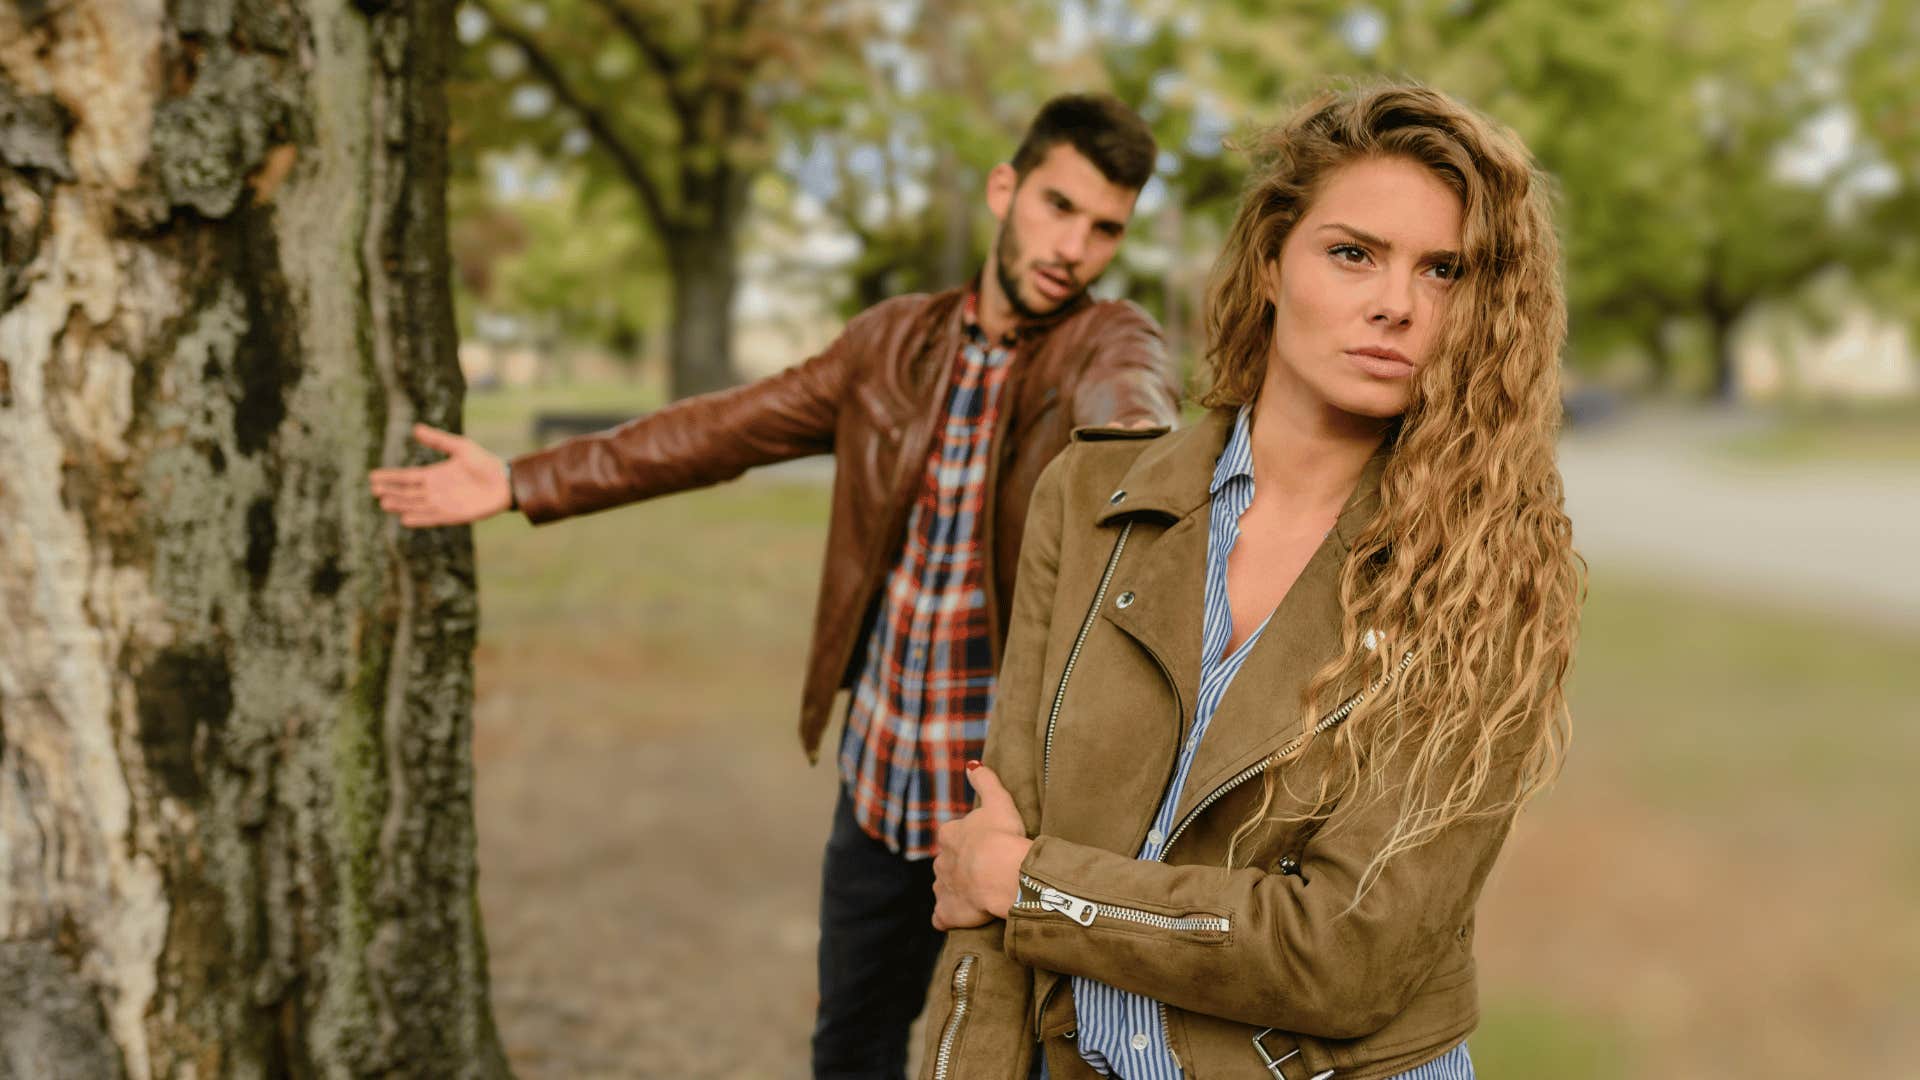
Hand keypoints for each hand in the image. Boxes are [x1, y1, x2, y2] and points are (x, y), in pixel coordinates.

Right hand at [368, 424, 511, 526]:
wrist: (505, 481)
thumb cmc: (484, 463)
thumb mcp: (460, 447)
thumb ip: (438, 440)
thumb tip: (415, 428)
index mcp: (434, 474)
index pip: (407, 477)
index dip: (390, 477)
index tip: (372, 477)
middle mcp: (435, 490)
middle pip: (408, 492)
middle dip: (392, 492)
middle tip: (375, 490)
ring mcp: (443, 504)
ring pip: (416, 505)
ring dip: (401, 505)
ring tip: (385, 503)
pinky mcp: (453, 515)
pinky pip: (432, 518)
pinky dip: (419, 518)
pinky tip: (405, 519)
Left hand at [931, 762, 1032, 930]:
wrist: (1001, 873)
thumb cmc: (1002, 836)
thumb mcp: (997, 801)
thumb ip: (985, 781)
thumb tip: (972, 764)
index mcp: (950, 835)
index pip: (952, 836)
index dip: (967, 841)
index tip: (984, 846)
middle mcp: (941, 861)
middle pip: (947, 863)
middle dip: (960, 867)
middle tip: (984, 871)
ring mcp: (943, 888)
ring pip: (944, 888)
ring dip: (955, 891)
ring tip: (977, 896)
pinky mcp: (947, 912)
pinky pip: (942, 917)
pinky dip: (946, 918)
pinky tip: (957, 919)